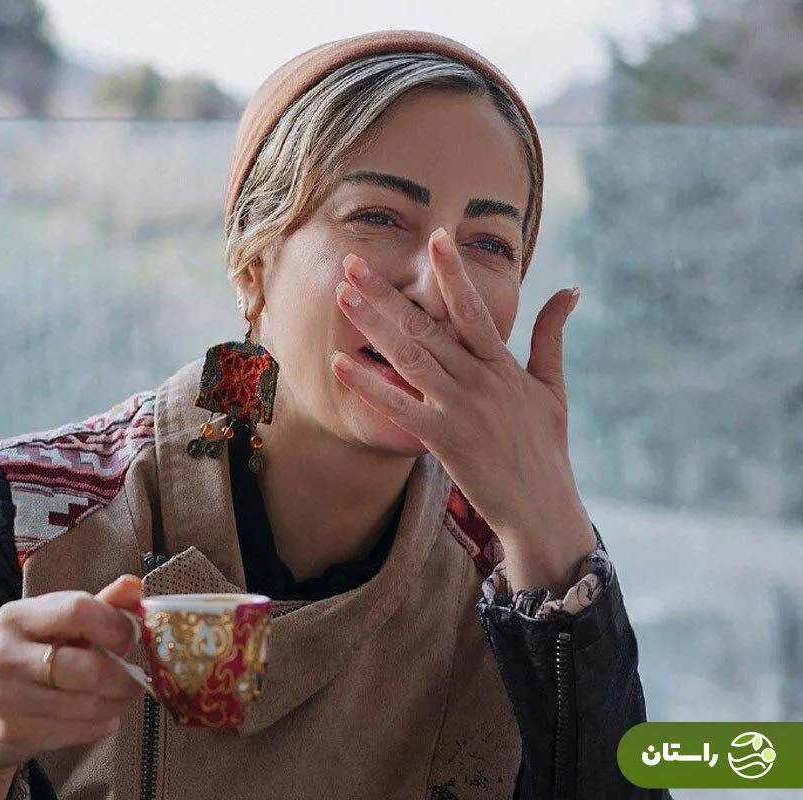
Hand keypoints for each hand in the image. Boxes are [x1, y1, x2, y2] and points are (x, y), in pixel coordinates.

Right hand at [0, 575, 145, 785]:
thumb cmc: (22, 660)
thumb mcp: (48, 626)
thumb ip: (94, 605)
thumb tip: (135, 585)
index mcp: (15, 618)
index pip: (77, 610)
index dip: (115, 625)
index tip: (131, 637)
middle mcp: (5, 656)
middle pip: (86, 668)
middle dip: (123, 677)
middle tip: (137, 679)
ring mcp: (6, 698)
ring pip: (85, 705)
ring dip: (116, 704)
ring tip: (124, 697)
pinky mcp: (13, 733)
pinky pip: (75, 731)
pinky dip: (100, 725)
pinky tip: (105, 717)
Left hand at [330, 227, 594, 588]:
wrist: (542, 507)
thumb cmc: (546, 448)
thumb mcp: (553, 388)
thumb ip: (551, 336)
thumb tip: (569, 289)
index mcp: (503, 366)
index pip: (474, 310)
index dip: (453, 273)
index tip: (434, 238)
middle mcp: (480, 381)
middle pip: (428, 327)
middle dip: (389, 293)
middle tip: (354, 262)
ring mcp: (461, 409)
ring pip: (409, 358)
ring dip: (373, 326)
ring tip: (344, 296)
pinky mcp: (443, 440)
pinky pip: (398, 408)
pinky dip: (368, 386)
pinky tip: (340, 364)